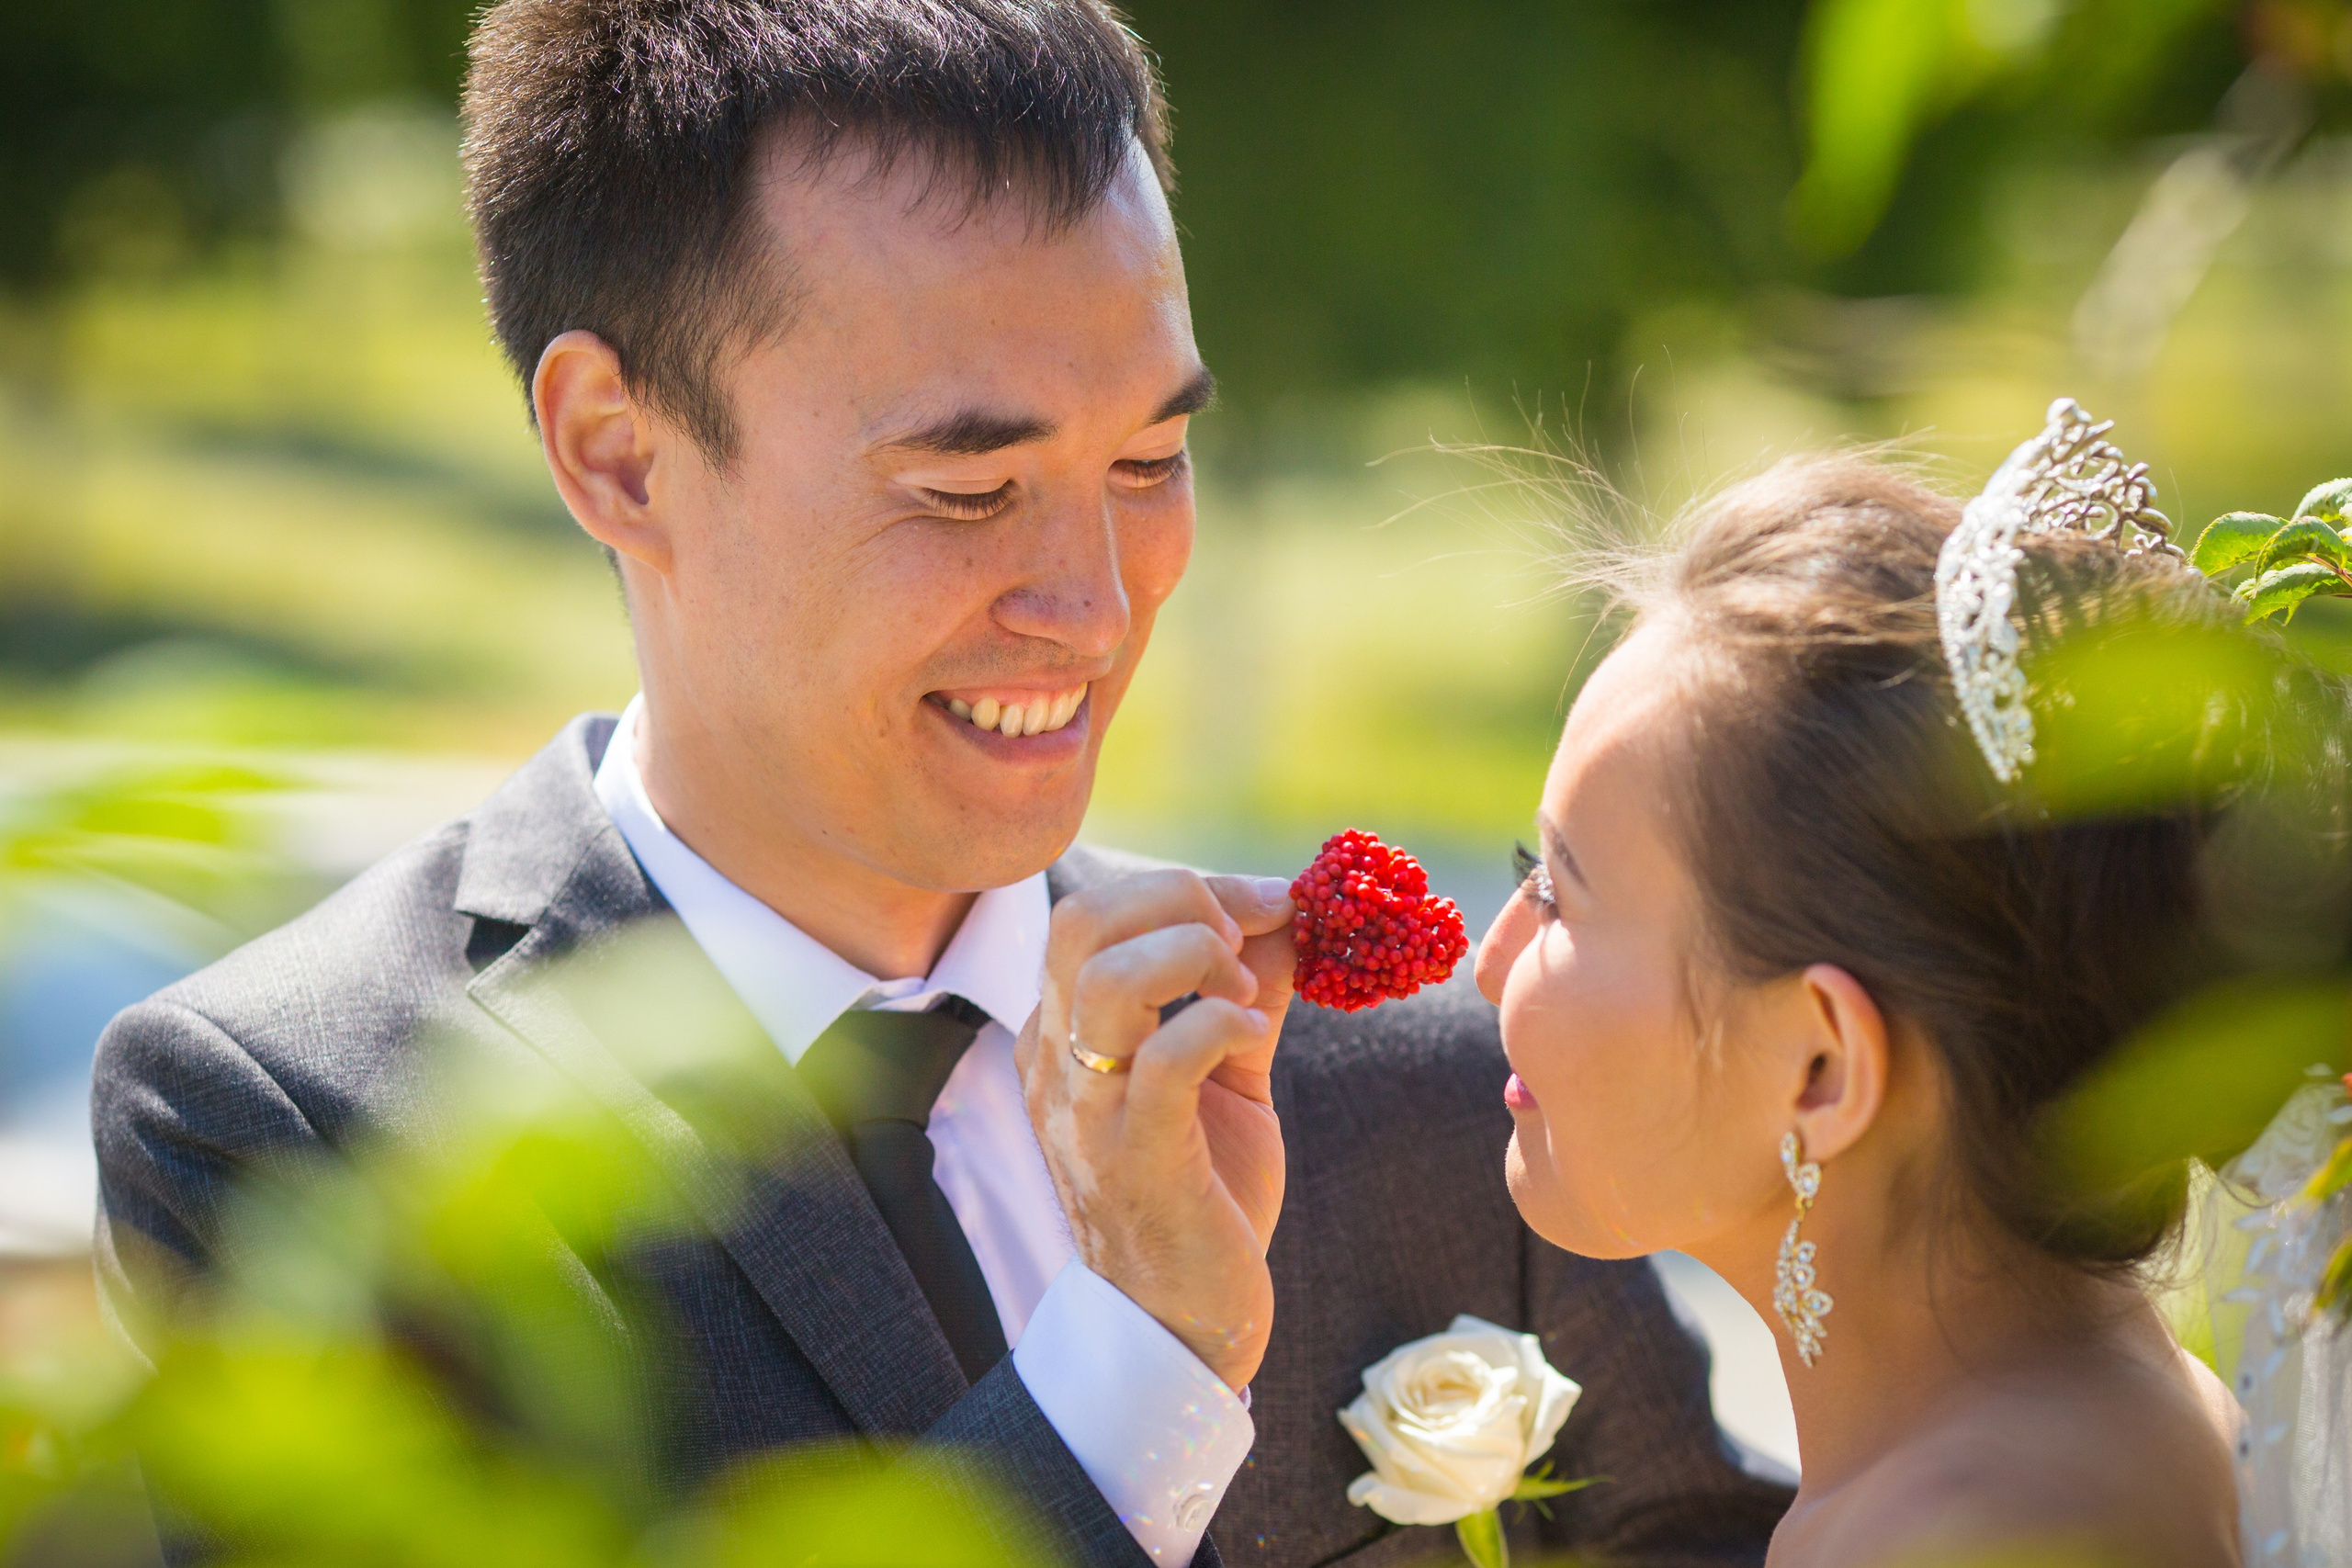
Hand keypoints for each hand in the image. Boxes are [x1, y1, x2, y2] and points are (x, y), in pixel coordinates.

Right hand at [1016, 870, 1297, 1389]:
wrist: (1183, 1325)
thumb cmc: (1204, 1194)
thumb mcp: (1224, 1074)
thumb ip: (1243, 993)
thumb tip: (1289, 914)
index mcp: (1061, 1034)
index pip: (1093, 914)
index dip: (1188, 889)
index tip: (1268, 903)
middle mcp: (1055, 1063)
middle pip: (1080, 921)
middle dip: (1180, 901)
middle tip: (1245, 940)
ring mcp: (1088, 1111)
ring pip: (1109, 977)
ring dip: (1195, 955)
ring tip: (1245, 990)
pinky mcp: (1137, 1159)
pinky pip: (1166, 1058)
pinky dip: (1221, 1021)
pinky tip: (1253, 1033)